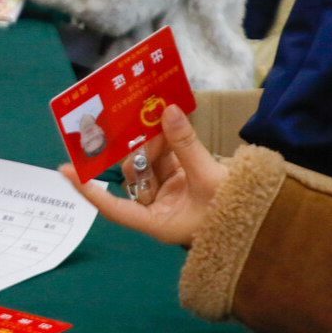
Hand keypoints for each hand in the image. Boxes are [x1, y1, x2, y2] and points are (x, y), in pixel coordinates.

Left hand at [59, 105, 227, 246]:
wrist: (267, 222)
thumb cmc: (236, 213)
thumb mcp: (208, 178)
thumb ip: (186, 144)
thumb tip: (168, 110)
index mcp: (158, 222)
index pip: (115, 207)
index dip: (90, 191)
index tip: (64, 172)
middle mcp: (160, 208)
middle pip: (134, 176)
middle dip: (136, 150)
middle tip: (137, 121)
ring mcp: (172, 193)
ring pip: (149, 163)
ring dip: (153, 141)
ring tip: (159, 116)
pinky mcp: (186, 180)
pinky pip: (168, 157)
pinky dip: (168, 140)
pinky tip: (170, 122)